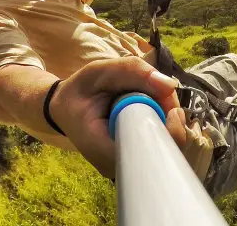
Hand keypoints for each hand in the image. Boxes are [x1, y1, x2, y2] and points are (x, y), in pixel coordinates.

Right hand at [48, 56, 186, 178]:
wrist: (65, 108)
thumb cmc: (80, 91)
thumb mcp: (98, 71)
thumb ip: (131, 71)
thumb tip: (170, 85)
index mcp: (103, 149)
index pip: (149, 154)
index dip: (169, 132)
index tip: (171, 110)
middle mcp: (117, 166)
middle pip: (161, 150)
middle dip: (170, 119)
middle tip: (161, 93)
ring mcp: (126, 165)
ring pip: (162, 147)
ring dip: (166, 118)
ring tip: (152, 97)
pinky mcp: (133, 159)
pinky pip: (157, 144)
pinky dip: (160, 123)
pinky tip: (152, 107)